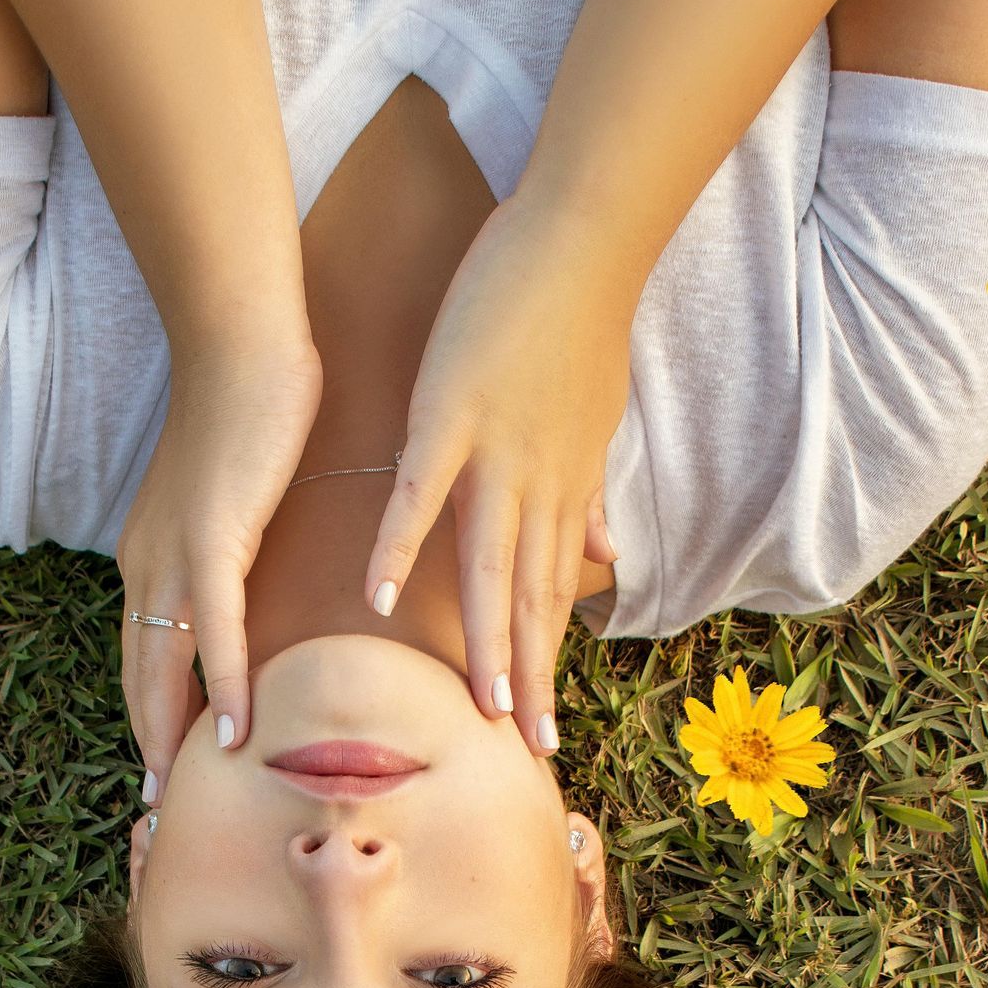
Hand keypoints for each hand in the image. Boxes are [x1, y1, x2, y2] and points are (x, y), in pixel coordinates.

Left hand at [116, 337, 323, 796]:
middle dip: (150, 745)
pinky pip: (213, 632)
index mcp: (150, 557)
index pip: (144, 655)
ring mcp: (174, 553)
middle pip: (140, 676)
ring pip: (163, 668)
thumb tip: (261, 588)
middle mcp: (148, 564)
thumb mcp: (237, 497)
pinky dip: (222, 686)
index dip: (151, 715)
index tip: (167, 768)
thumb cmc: (252, 408)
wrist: (245, 341)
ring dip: (175, 736)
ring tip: (188, 794)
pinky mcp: (212, 538)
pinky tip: (236, 733)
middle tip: (164, 807)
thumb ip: (239, 548)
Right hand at [363, 194, 629, 753]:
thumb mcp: (597, 419)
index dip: (547, 657)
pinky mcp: (452, 411)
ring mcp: (494, 451)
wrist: (584, 237)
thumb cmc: (582, 318)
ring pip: (488, 564)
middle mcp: (536, 483)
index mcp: (563, 486)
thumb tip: (609, 557)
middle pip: (530, 596)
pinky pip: (421, 492)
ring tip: (475, 707)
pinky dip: (400, 543)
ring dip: (484, 638)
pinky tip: (378, 595)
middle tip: (526, 749)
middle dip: (529, 675)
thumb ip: (590, 496)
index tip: (544, 723)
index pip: (553, 590)